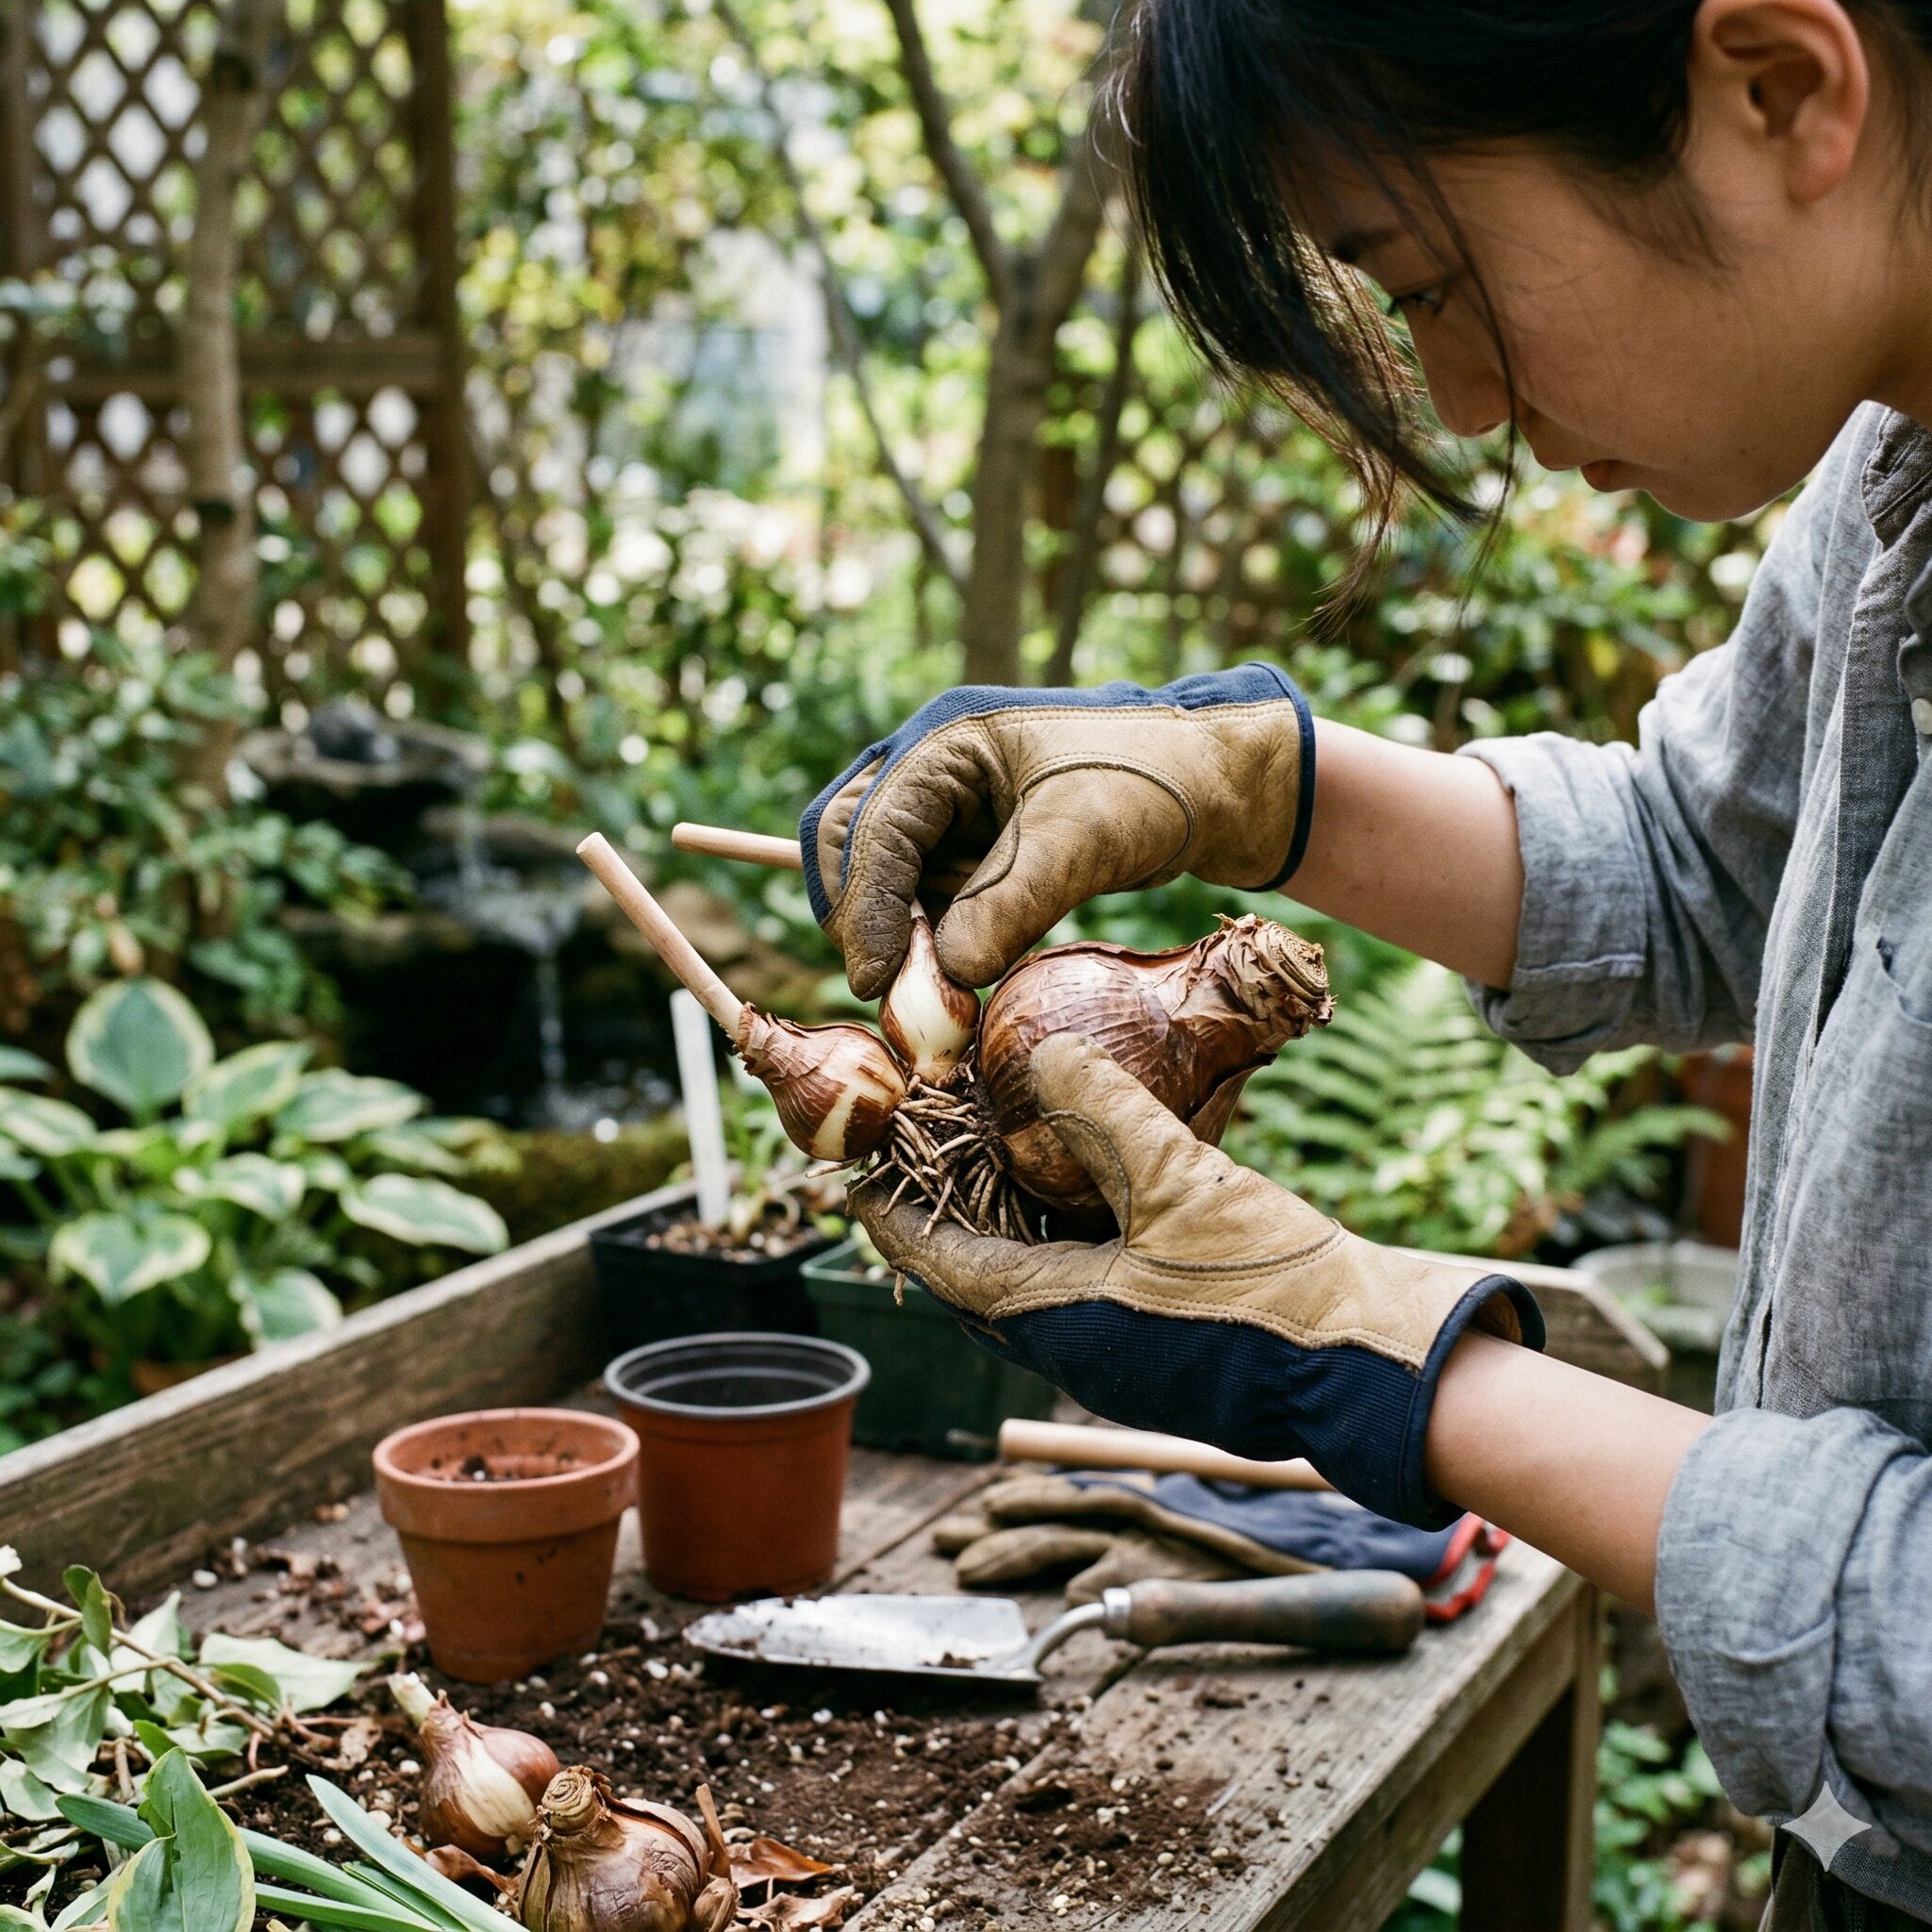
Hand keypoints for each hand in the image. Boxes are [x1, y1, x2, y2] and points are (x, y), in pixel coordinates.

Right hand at [801, 666, 1313, 997]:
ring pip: (882, 882)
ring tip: (932, 998)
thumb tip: (950, 971)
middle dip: (862, 919)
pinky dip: (928, 943)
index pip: (872, 827)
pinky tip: (949, 980)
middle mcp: (929, 770)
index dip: (865, 906)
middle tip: (887, 992)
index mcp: (945, 741)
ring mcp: (945, 814)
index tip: (875, 980)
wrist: (1207, 787)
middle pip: (850, 847)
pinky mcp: (966, 853)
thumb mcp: (1081, 841)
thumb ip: (1013, 900)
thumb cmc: (1149, 785)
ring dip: (895, 940)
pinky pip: (922, 902)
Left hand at [853, 1034, 1542, 1526]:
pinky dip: (1067, 1230)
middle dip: (948, 1206)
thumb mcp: (1182, 1181)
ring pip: (1033, 1276)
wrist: (1373, 1367)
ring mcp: (1117, 1352)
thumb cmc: (1276, 1287)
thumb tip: (1041, 1054)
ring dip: (1009, 1217)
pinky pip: (1085, 1280)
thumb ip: (1106, 1112)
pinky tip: (1089, 1182)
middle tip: (924, 1144)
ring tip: (994, 1149)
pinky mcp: (1160, 1343)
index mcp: (1056, 1321)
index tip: (856, 1170)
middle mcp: (1073, 1347)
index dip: (894, 1211)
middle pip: (978, 1270)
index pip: (940, 1261)